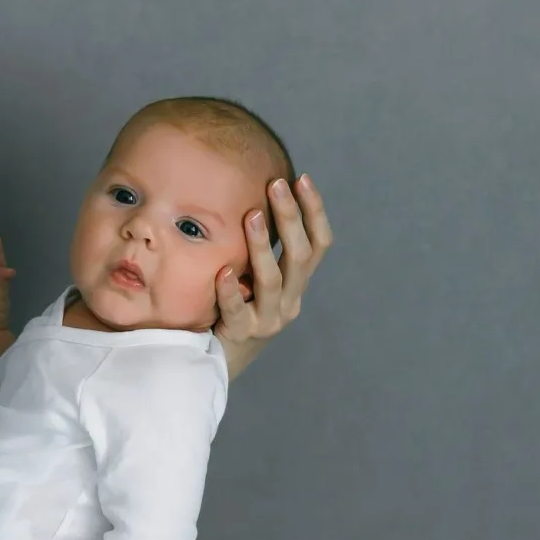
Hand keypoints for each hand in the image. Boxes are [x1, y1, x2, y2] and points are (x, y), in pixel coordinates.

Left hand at [214, 174, 332, 377]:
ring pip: (272, 281)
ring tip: (252, 216)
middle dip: (290, 217)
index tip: (303, 178)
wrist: (221, 360)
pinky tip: (223, 272)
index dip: (315, 211)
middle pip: (299, 256)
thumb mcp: (258, 277)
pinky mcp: (241, 335)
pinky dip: (231, 292)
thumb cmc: (238, 306)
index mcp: (297, 283)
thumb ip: (263, 247)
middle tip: (276, 185)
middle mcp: (290, 300)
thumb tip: (255, 192)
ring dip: (263, 246)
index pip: (319, 243)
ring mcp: (267, 320)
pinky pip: (237, 312)